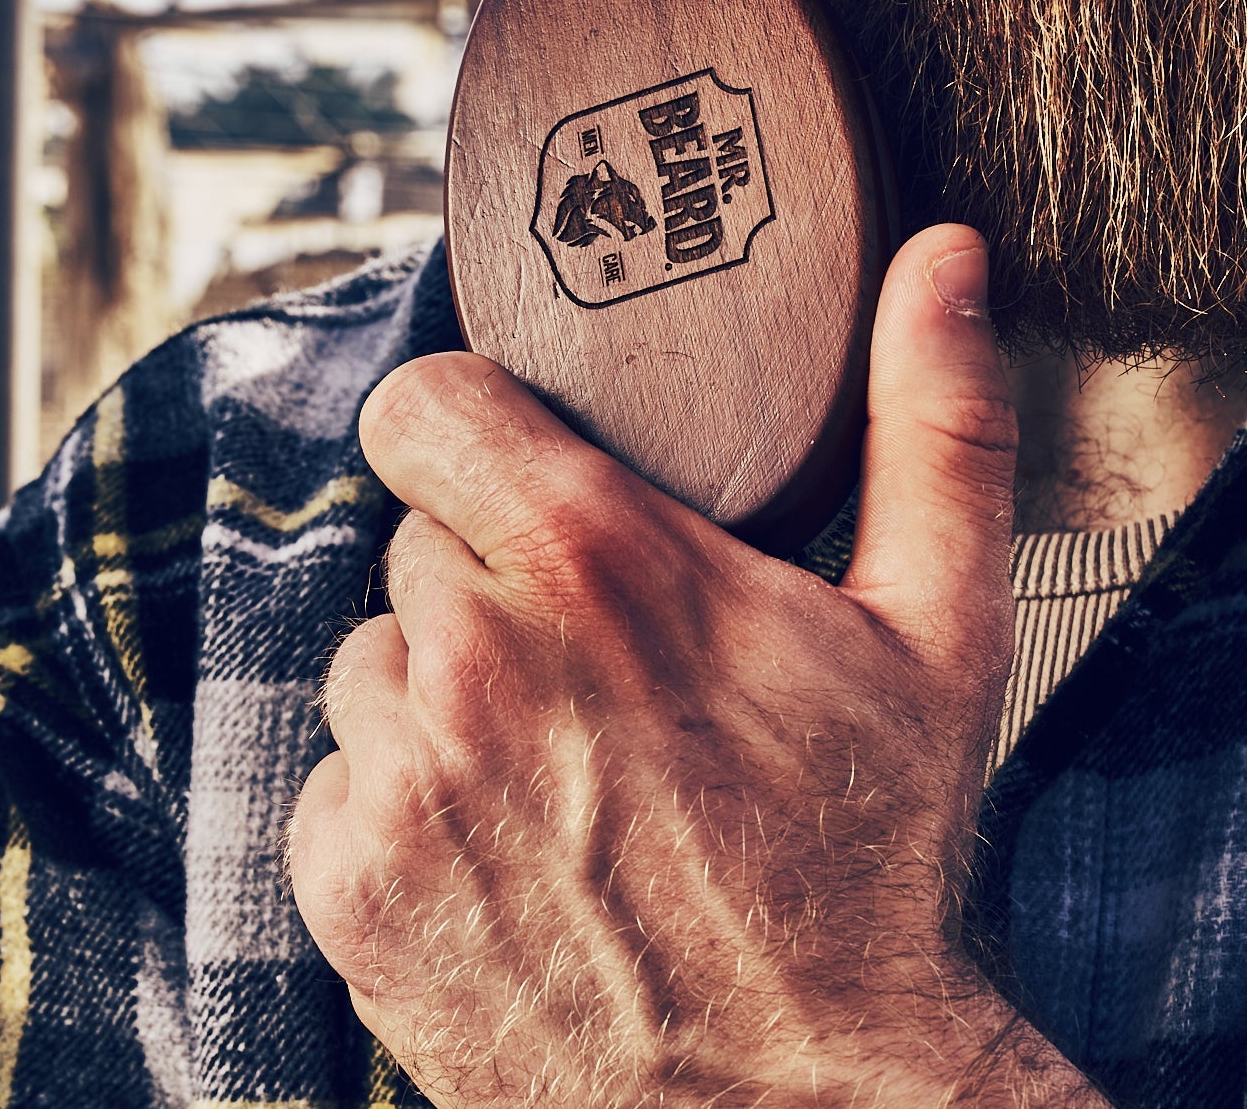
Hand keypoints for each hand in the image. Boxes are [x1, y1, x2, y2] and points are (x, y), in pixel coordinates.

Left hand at [288, 226, 1105, 1107]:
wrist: (801, 1102)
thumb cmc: (866, 860)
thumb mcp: (937, 627)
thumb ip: (934, 420)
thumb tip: (944, 259)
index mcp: (595, 563)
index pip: (423, 405)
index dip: (468, 427)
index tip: (518, 468)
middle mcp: (475, 658)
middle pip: (416, 539)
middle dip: (490, 576)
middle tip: (596, 654)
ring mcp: (400, 778)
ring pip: (374, 656)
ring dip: (443, 688)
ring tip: (558, 757)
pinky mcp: (349, 885)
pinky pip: (339, 775)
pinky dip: (402, 798)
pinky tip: (507, 842)